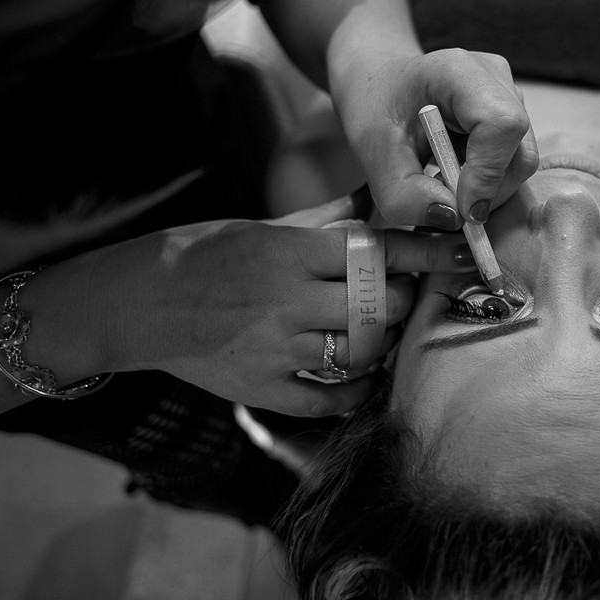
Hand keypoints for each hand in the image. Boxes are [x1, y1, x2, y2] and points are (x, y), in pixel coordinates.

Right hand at [104, 197, 476, 416]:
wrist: (138, 302)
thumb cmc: (207, 252)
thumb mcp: (266, 226)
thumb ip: (328, 219)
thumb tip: (378, 198)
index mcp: (291, 253)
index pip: (376, 251)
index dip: (426, 252)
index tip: (461, 252)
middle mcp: (287, 300)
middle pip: (378, 306)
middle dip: (406, 299)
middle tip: (411, 293)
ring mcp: (275, 349)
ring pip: (360, 353)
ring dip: (386, 345)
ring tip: (388, 333)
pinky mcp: (261, 388)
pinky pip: (326, 400)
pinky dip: (355, 392)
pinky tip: (364, 378)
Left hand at [330, 47, 537, 228]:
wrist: (381, 82)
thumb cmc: (375, 106)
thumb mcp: (372, 154)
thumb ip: (404, 193)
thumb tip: (453, 218)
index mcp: (458, 71)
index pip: (501, 124)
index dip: (487, 173)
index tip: (461, 207)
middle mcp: (494, 76)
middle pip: (520, 151)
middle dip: (488, 192)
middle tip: (446, 203)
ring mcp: (509, 92)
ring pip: (521, 160)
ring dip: (487, 189)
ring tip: (444, 183)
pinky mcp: (513, 111)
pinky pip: (515, 159)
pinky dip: (488, 180)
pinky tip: (456, 173)